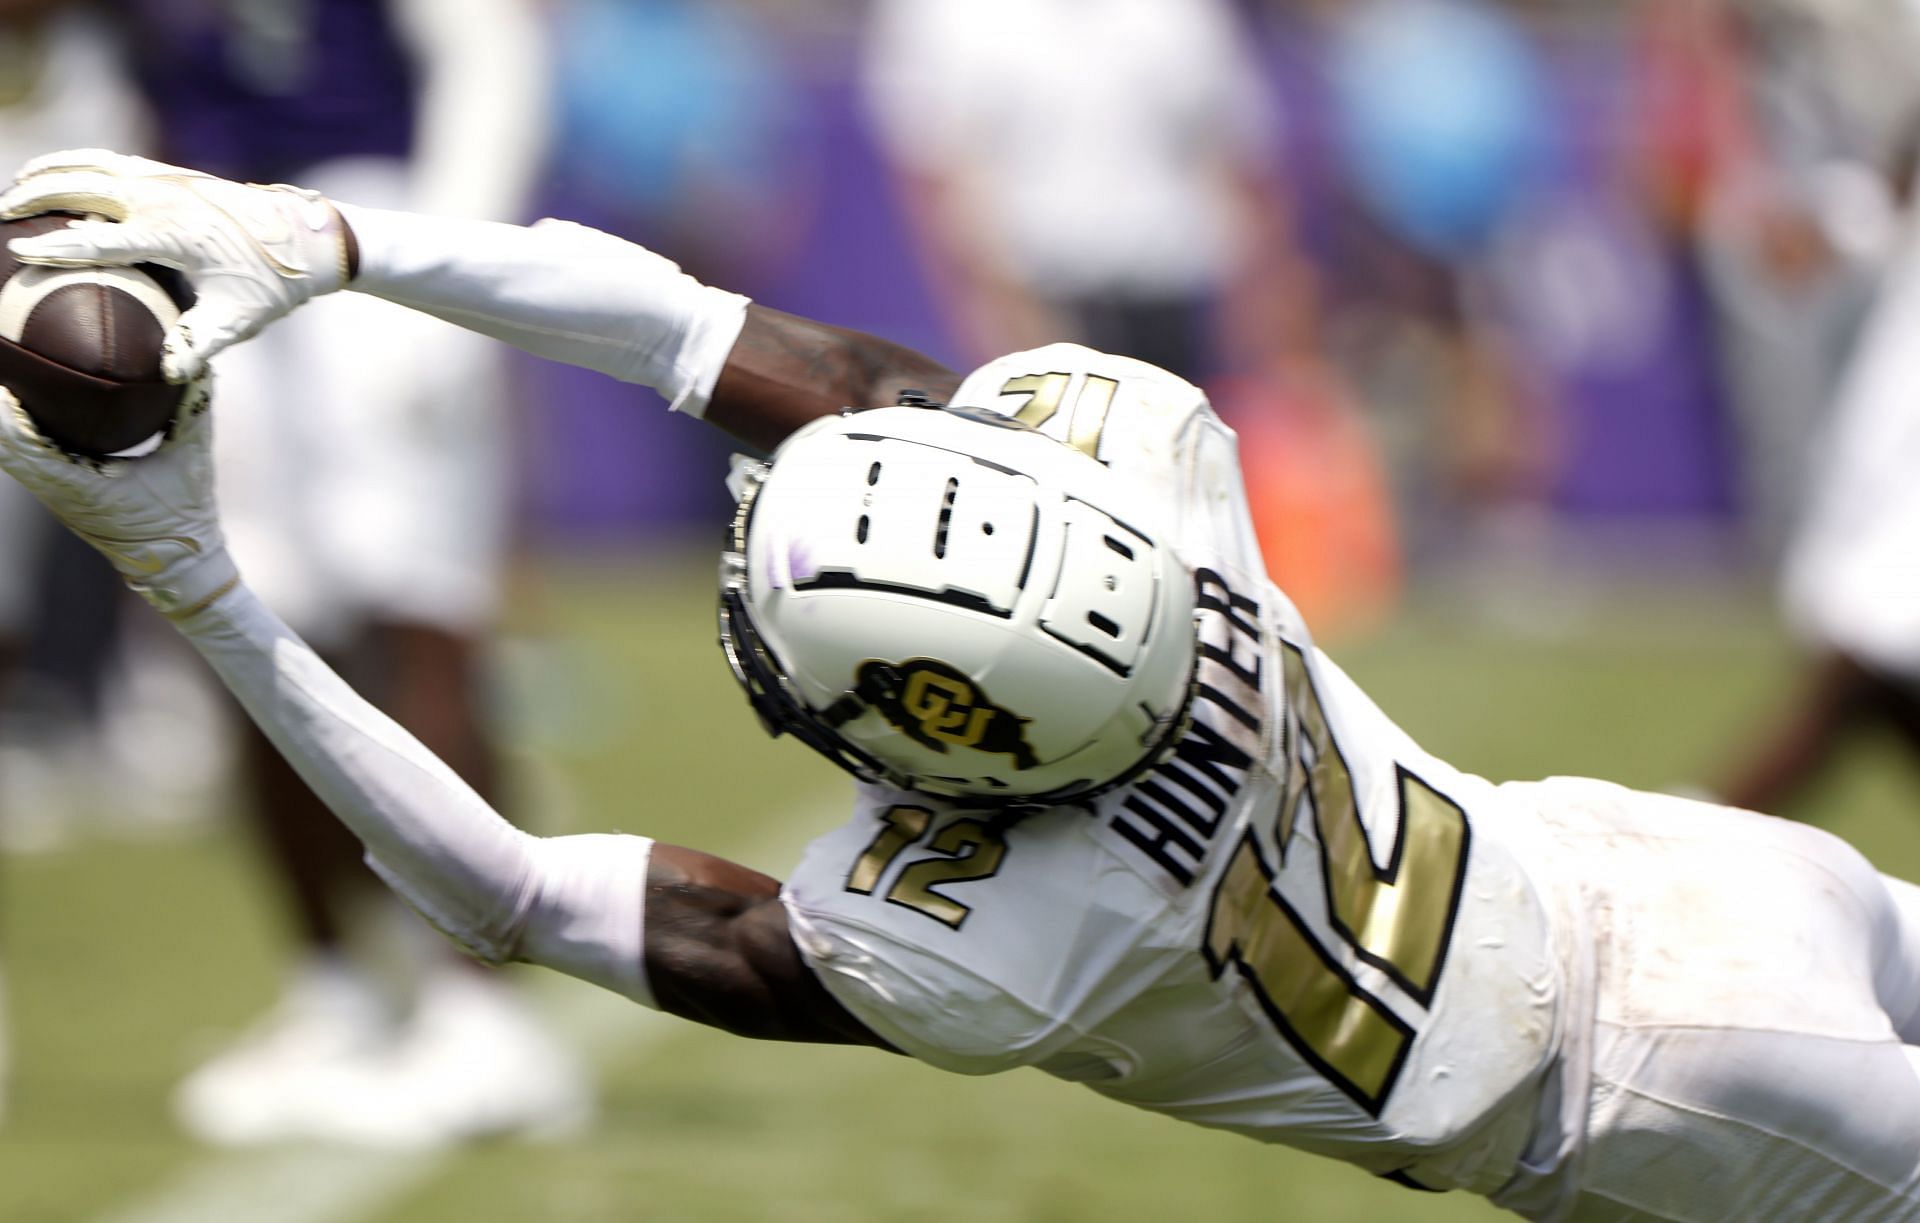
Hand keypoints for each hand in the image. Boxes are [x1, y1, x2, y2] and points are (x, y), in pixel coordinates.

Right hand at [0, 148, 353, 382]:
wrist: (310, 238)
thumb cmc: (273, 284)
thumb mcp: (238, 319)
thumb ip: (199, 345)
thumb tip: (167, 374)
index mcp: (174, 233)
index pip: (100, 240)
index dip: (56, 246)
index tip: (18, 250)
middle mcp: (165, 198)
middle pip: (83, 187)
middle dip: (36, 196)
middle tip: (2, 214)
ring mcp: (168, 180)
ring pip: (93, 164)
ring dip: (51, 171)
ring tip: (17, 186)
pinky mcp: (173, 174)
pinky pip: (112, 161)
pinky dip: (78, 162)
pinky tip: (60, 174)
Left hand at [0, 377, 237, 618]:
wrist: (182, 565)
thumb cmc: (186, 516)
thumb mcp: (193, 457)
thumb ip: (193, 408)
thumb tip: (192, 363)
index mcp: (84, 486)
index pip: (24, 443)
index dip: (6, 411)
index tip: (6, 379)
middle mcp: (59, 493)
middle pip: (6, 446)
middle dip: (0, 408)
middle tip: (4, 367)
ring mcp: (57, 498)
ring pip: (11, 455)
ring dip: (4, 423)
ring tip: (5, 387)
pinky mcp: (62, 498)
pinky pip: (28, 463)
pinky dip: (18, 438)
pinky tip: (20, 413)